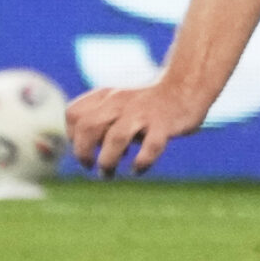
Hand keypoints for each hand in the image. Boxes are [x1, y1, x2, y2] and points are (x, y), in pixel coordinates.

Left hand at [66, 81, 210, 176]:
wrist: (186, 87)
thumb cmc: (149, 103)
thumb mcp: (119, 103)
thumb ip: (102, 122)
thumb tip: (88, 154)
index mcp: (107, 96)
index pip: (74, 114)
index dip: (72, 135)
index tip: (86, 148)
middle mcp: (121, 101)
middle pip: (89, 126)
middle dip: (83, 152)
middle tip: (90, 166)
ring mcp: (143, 113)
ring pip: (116, 138)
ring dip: (107, 161)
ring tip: (107, 174)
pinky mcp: (165, 125)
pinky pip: (151, 146)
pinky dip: (141, 162)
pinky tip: (137, 170)